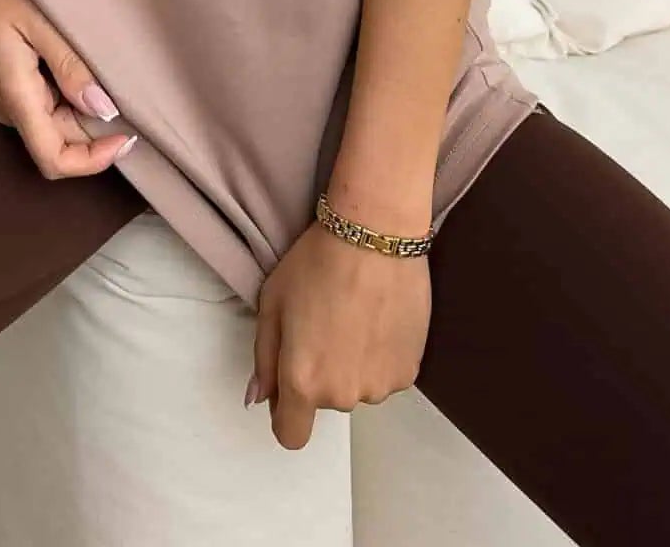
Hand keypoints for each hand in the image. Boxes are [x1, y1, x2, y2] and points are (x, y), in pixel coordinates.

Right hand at [0, 0, 137, 179]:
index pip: (53, 160)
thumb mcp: (37, 19)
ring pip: (53, 123)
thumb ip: (70, 66)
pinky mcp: (5, 79)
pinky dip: (70, 95)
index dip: (92, 161)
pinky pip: (44, 102)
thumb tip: (104, 110)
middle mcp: (7, 106)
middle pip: (58, 142)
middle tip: (131, 99)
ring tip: (112, 79)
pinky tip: (85, 66)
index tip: (126, 137)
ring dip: (84, 113)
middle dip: (96, 132)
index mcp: (15, 97)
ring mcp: (4, 94)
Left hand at [246, 221, 430, 447]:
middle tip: (322, 324)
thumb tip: (261, 396)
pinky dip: (379, 357)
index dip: (285, 413)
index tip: (287, 386)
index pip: (291, 434)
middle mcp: (342, 395)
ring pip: (356, 388)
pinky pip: (384, 375)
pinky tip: (376, 318)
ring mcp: (379, 387)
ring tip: (353, 316)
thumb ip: (263, 358)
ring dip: (351, 366)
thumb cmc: (317, 262)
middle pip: (324, 402)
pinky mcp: (408, 372)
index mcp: (303, 381)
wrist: (375, 235)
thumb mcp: (272, 302)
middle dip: (319, 374)